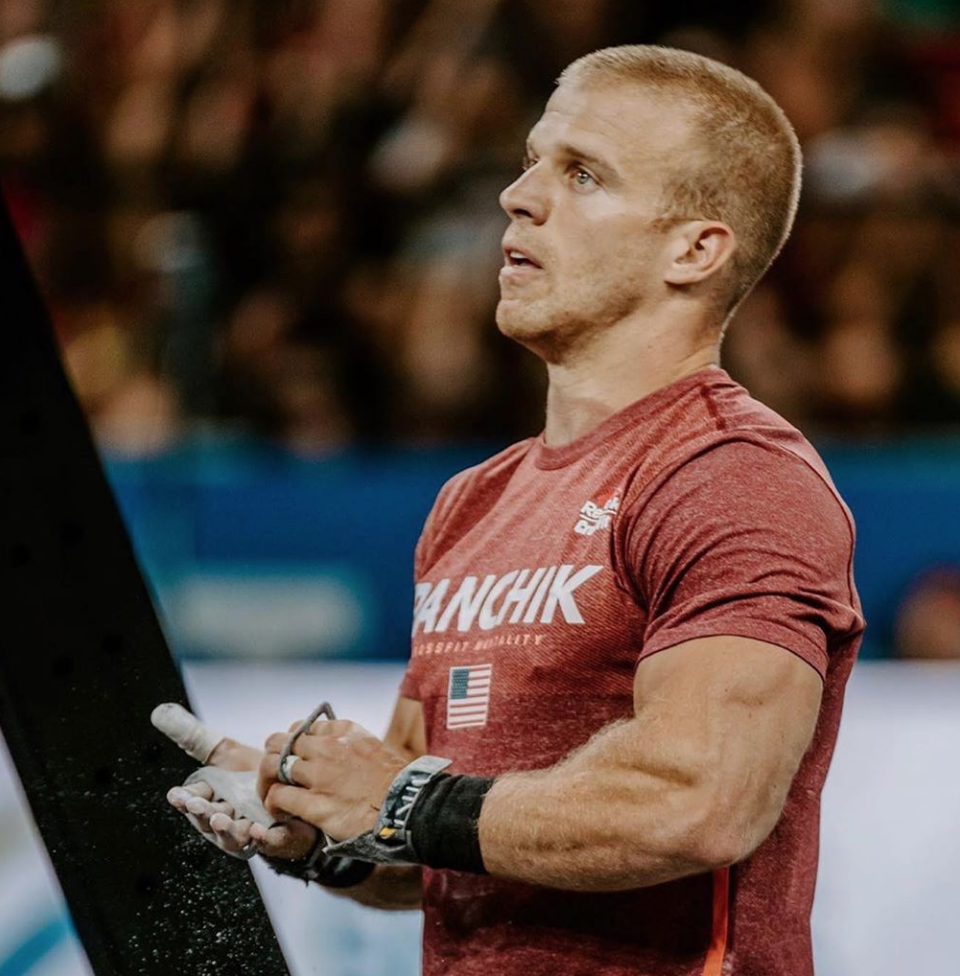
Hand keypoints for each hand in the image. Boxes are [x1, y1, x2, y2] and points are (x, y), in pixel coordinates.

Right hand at [153, 702, 316, 860]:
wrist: (295, 789)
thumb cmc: (253, 776)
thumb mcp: (225, 753)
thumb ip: (194, 737)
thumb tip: (159, 712)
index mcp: (211, 799)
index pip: (191, 798)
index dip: (182, 798)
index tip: (176, 794)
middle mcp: (226, 819)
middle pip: (208, 819)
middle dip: (201, 814)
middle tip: (196, 805)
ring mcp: (250, 831)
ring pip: (233, 836)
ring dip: (225, 830)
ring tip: (220, 820)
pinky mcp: (277, 837)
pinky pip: (269, 842)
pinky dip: (263, 839)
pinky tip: (259, 831)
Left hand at [259, 719, 406, 841]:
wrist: (409, 806)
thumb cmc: (398, 782)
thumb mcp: (376, 749)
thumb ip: (353, 746)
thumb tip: (342, 752)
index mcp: (344, 731)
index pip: (303, 727)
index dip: (295, 743)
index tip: (298, 756)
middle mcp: (327, 748)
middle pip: (280, 741)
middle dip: (275, 756)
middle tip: (278, 773)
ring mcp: (318, 775)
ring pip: (272, 765)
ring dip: (269, 779)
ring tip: (273, 791)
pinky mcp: (314, 803)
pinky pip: (278, 795)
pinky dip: (273, 802)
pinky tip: (280, 809)